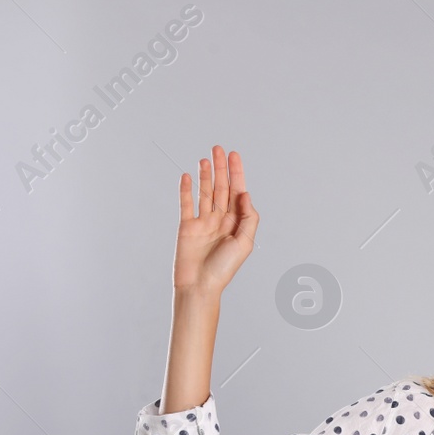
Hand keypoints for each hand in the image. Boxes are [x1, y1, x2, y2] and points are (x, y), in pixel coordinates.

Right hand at [173, 145, 258, 293]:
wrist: (199, 285)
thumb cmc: (223, 269)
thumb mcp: (244, 243)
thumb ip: (248, 218)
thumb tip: (245, 194)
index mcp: (235, 224)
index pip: (237, 193)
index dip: (236, 174)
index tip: (234, 157)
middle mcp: (220, 220)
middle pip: (221, 188)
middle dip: (221, 168)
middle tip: (219, 148)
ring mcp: (203, 222)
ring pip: (205, 193)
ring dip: (205, 175)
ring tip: (205, 158)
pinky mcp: (187, 226)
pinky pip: (186, 203)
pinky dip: (186, 189)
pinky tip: (187, 176)